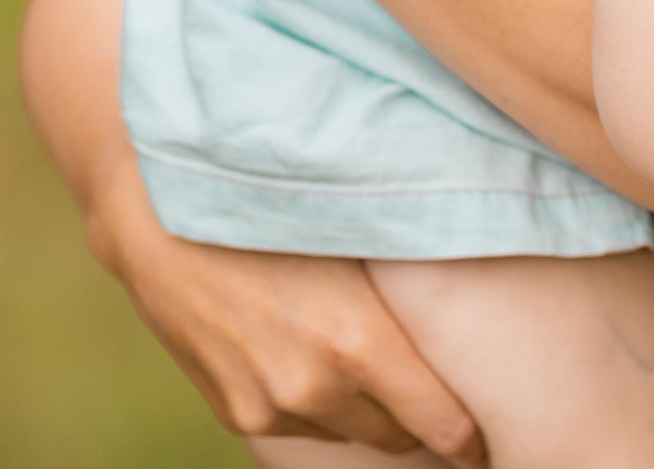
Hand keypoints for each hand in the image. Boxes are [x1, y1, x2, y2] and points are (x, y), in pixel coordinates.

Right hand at [91, 156, 486, 464]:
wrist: (165, 224)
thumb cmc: (281, 213)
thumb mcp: (363, 243)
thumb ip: (414, 295)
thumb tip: (480, 312)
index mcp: (361, 347)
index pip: (444, 426)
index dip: (472, 438)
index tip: (489, 440)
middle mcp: (314, 390)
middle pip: (398, 438)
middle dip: (420, 421)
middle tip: (436, 393)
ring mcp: (269, 408)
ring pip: (349, 434)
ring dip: (367, 414)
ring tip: (375, 371)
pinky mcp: (235, 413)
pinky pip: (301, 428)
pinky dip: (319, 409)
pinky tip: (319, 366)